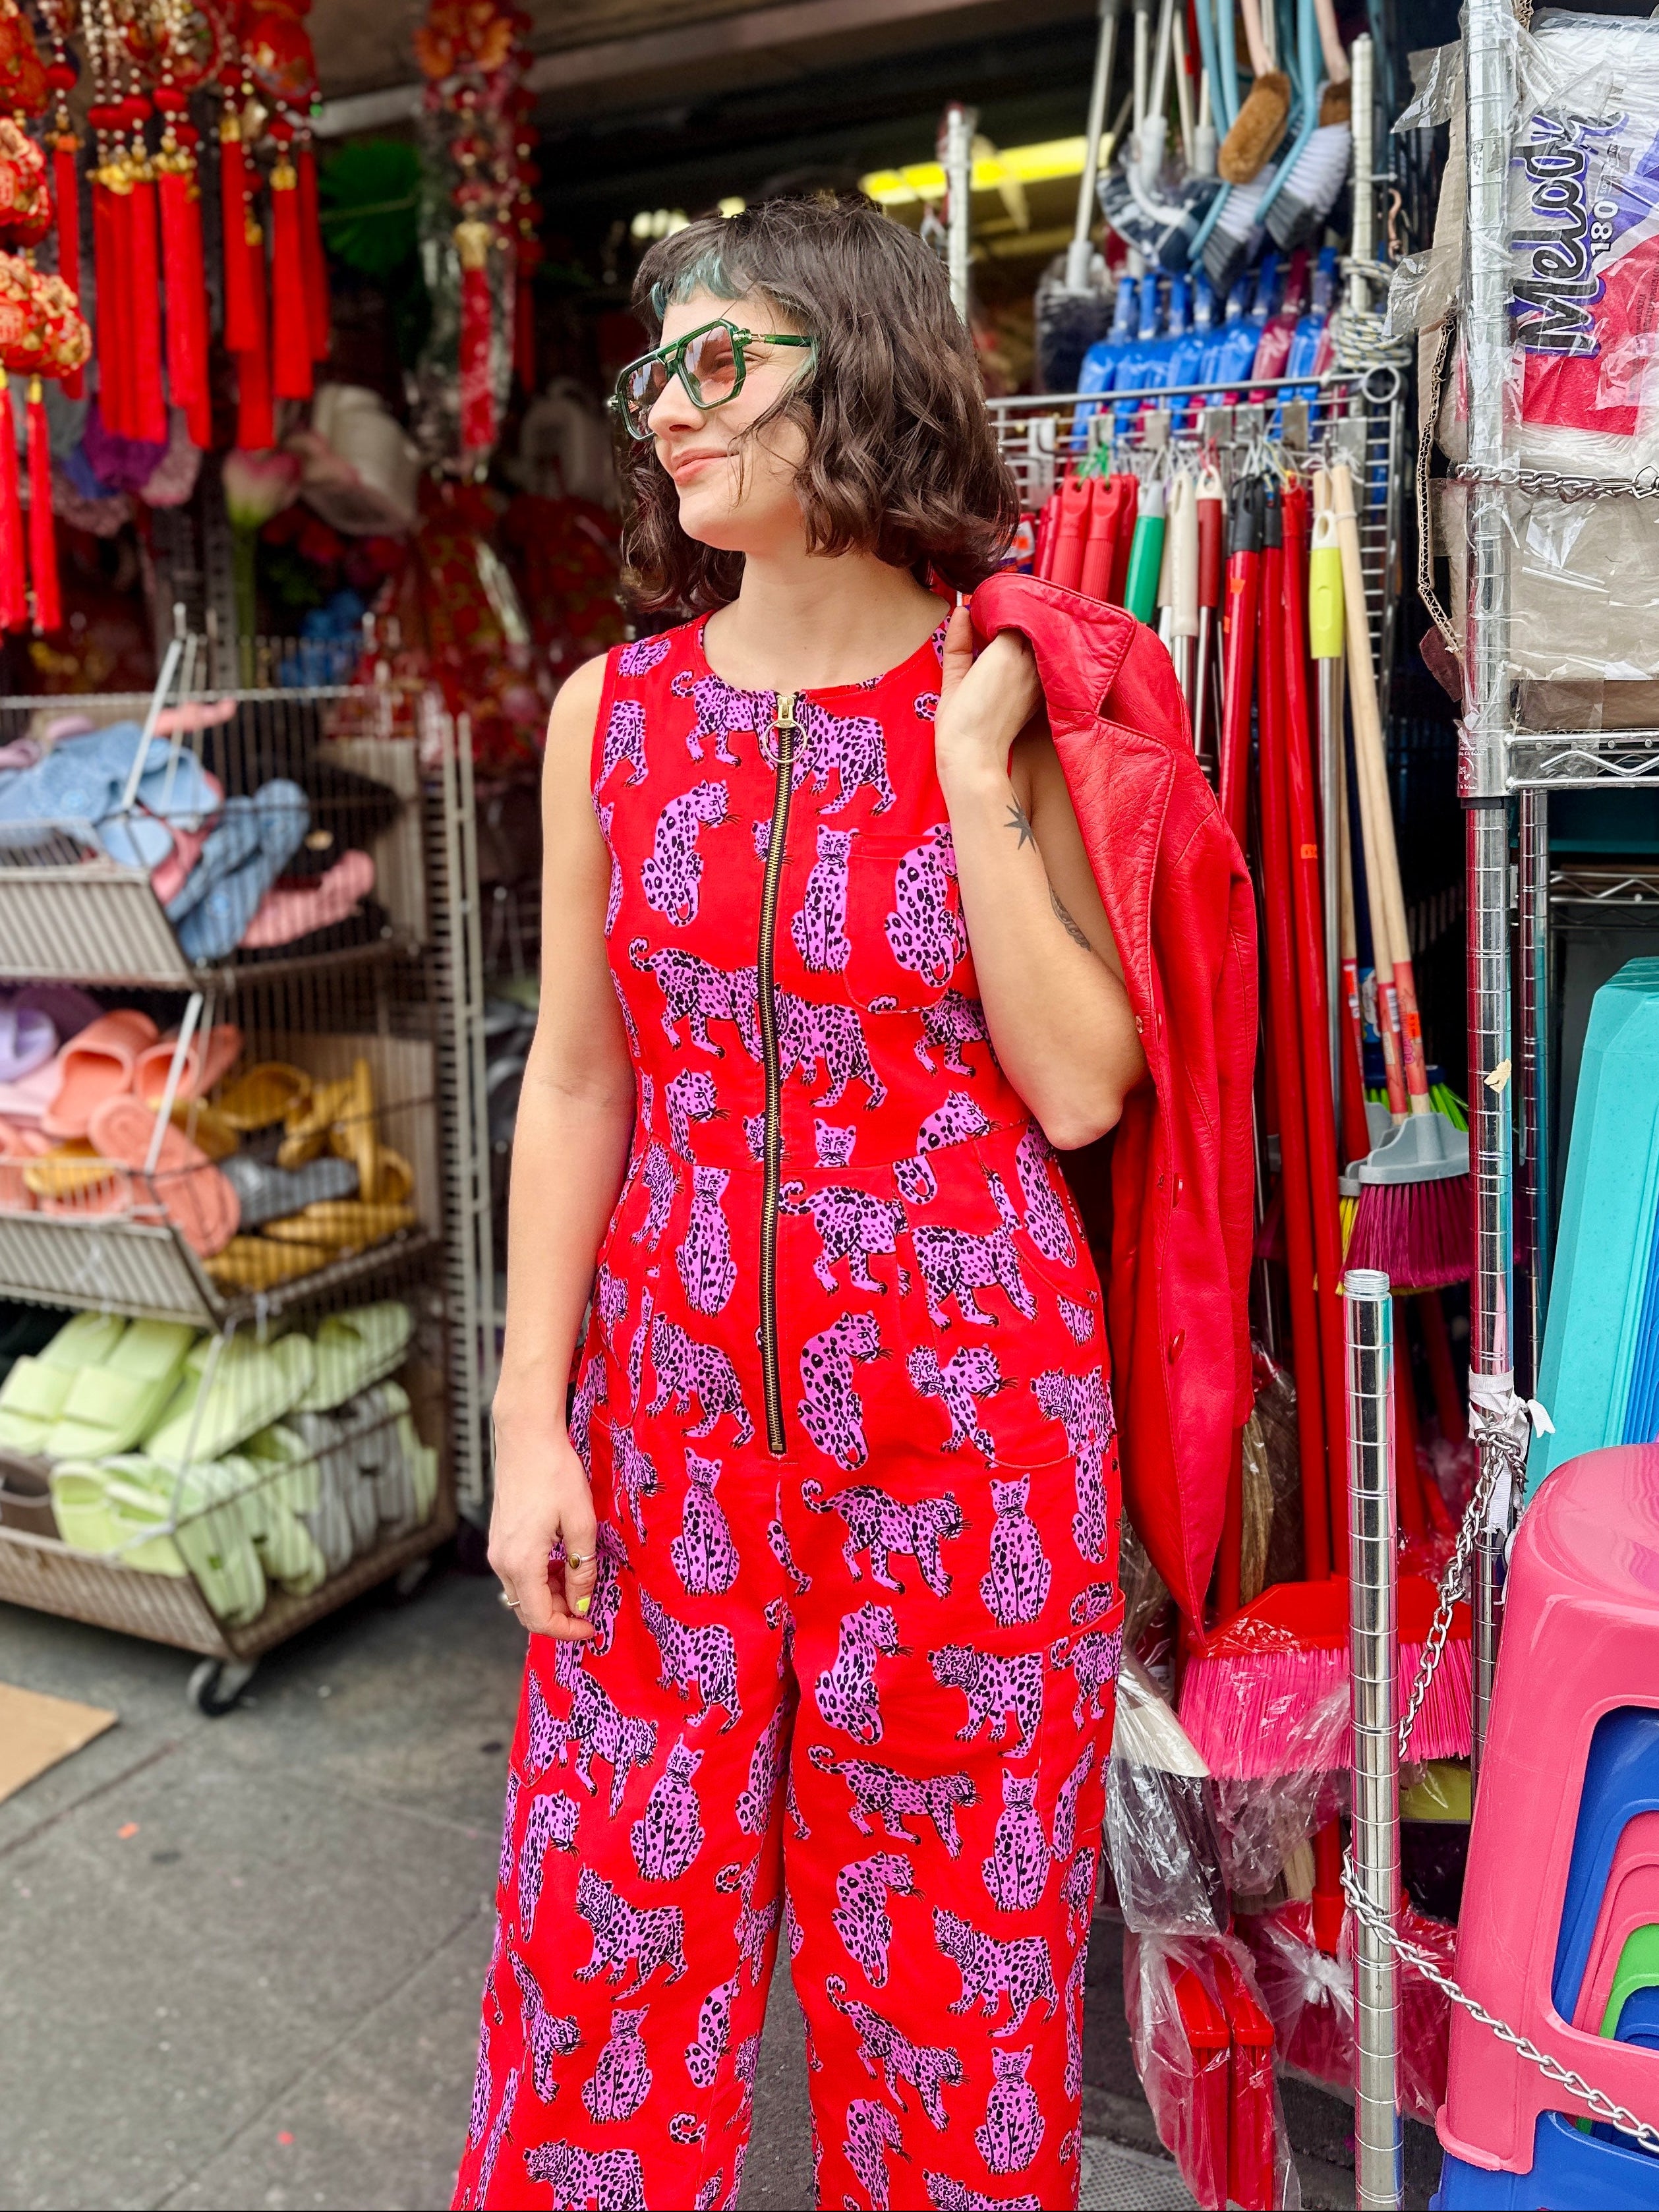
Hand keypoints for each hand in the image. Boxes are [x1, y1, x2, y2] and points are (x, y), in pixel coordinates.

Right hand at [487, 1420, 598, 1640]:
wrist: (526, 1438)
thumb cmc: (555, 1474)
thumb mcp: (581, 1523)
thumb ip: (581, 1568)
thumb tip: (581, 1602)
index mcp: (521, 1562)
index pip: (539, 1618)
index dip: (566, 1630)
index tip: (590, 1628)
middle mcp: (501, 1561)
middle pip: (527, 1609)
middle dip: (559, 1615)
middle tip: (589, 1605)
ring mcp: (497, 1549)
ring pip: (522, 1592)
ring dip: (551, 1596)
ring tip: (580, 1578)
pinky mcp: (499, 1537)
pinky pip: (518, 1572)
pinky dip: (541, 1578)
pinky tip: (563, 1562)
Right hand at [933, 605, 1041, 787]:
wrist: (976, 757)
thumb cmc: (960, 721)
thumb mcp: (952, 677)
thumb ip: (958, 642)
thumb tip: (961, 612)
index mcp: (1006, 650)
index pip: (1012, 613)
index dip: (999, 609)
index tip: (985, 609)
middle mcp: (1029, 661)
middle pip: (1029, 626)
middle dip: (1015, 620)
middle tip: (996, 621)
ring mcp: (1037, 678)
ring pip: (1038, 644)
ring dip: (1026, 637)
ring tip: (1006, 639)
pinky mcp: (1039, 695)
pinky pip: (1040, 665)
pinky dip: (1032, 658)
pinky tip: (1016, 662)